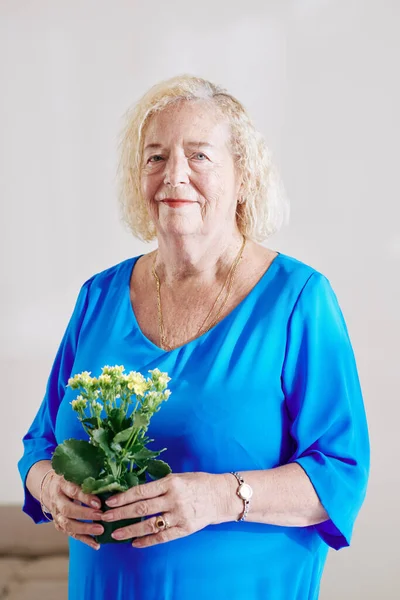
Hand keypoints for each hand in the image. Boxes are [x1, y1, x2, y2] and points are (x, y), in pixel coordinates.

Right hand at [42, 471, 104, 549]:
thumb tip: (109, 483)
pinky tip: (96, 544)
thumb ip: (88, 479)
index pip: (73, 491)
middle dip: (85, 514)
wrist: (48, 488)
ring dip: (85, 528)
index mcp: (62, 484)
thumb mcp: (75, 474)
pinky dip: (84, 540)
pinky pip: (71, 534)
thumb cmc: (69, 479)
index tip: (98, 503)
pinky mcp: (59, 525)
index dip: (85, 498)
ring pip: (67, 524)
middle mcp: (57, 500)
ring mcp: (56, 514)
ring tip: (100, 530)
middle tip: (101, 516)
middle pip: (68, 509)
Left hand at [100, 472, 230, 547]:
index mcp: (171, 482)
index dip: (123, 497)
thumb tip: (135, 491)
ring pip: (150, 525)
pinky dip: (148, 541)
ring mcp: (179, 515)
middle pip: (142, 508)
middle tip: (105, 518)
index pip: (141, 491)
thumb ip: (159, 484)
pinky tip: (135, 543)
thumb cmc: (198, 483)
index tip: (109, 502)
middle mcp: (173, 499)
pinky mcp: (185, 529)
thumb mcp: (178, 477)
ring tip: (116, 533)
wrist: (221, 496)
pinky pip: (163, 537)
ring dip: (130, 530)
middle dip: (121, 514)